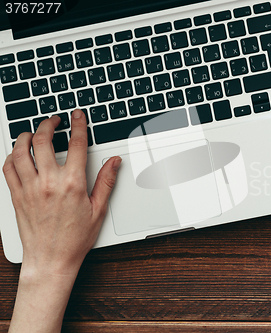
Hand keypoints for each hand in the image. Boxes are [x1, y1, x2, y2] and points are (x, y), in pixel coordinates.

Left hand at [2, 109, 120, 275]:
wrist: (51, 260)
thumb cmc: (75, 239)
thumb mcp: (98, 210)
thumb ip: (106, 181)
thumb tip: (114, 162)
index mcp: (72, 184)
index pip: (75, 144)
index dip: (78, 125)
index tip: (77, 115)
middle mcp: (48, 182)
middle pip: (43, 141)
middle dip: (48, 124)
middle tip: (54, 120)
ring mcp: (29, 188)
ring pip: (20, 151)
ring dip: (26, 136)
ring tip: (33, 131)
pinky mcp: (16, 196)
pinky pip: (8, 168)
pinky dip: (11, 156)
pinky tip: (18, 153)